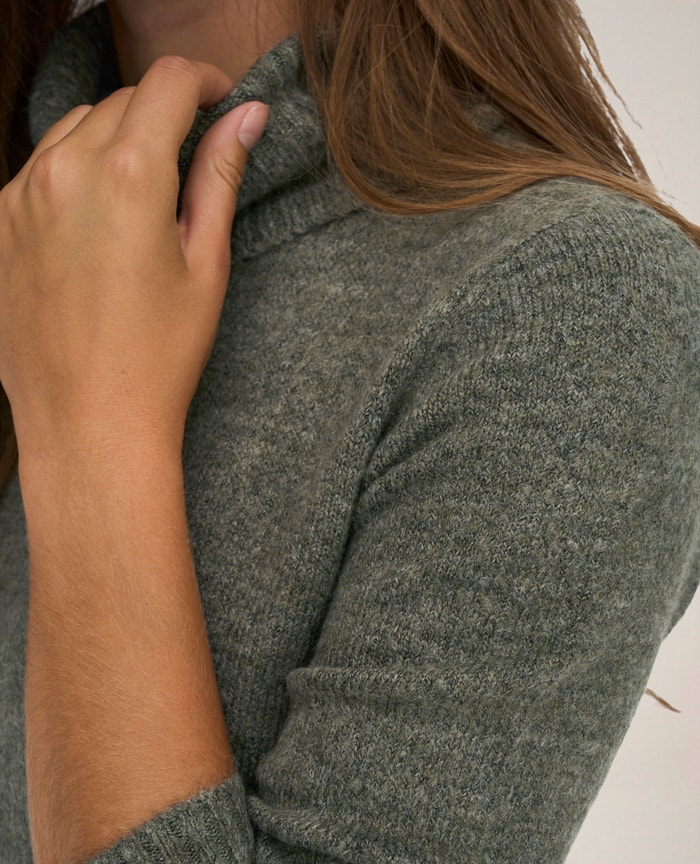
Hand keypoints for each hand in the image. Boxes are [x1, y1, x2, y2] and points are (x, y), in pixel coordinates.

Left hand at [0, 56, 268, 467]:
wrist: (88, 423)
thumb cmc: (156, 357)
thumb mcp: (205, 265)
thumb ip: (219, 178)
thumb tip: (246, 118)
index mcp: (127, 176)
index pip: (168, 84)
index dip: (206, 82)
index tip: (223, 101)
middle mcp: (64, 171)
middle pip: (123, 101)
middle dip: (164, 114)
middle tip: (194, 159)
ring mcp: (22, 195)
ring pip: (77, 127)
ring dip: (117, 138)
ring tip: (146, 195)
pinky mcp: (0, 222)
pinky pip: (43, 165)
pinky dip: (77, 169)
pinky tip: (101, 220)